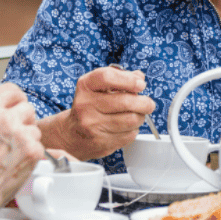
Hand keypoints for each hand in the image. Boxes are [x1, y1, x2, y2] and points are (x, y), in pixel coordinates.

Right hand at [0, 83, 43, 218]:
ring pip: (35, 129)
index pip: (11, 90)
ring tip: (12, 155)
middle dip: (23, 121)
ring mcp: (21, 135)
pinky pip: (40, 146)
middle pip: (28, 108)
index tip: (17, 106)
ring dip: (28, 140)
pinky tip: (17, 164)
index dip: (16, 99)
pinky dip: (32, 155)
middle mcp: (5, 120)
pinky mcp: (33, 151)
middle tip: (14, 138)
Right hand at [39, 66, 154, 158]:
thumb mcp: (99, 87)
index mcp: (85, 86)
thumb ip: (120, 78)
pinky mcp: (101, 142)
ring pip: (131, 120)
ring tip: (138, 115)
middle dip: (144, 102)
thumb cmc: (90, 106)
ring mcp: (92, 125)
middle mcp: (85, 105)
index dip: (129, 80)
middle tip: (148, 104)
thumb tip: (139, 77)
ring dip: (140, 117)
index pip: (107, 77)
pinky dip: (133, 130)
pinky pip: (129, 135)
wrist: (72, 134)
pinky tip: (126, 127)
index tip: (140, 85)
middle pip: (125, 101)